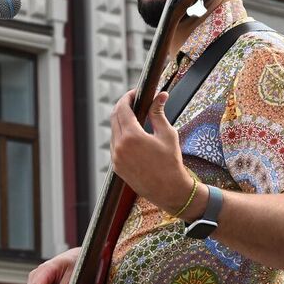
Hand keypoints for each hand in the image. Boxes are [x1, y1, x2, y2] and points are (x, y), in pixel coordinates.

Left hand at [108, 90, 195, 212]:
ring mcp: (116, 158)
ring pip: (113, 131)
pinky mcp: (116, 167)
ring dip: (121, 121)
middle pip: (114, 117)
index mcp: (132, 136)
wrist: (169, 190)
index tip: (135, 93)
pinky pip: (114, 145)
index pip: (122, 108)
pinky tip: (133, 135)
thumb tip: (160, 96)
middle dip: (123, 106)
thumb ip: (158, 113)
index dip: (128, 97)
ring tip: (136, 117)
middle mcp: (120, 147)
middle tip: (135, 102)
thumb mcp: (167, 134)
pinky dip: (121, 136)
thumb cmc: (171, 162)